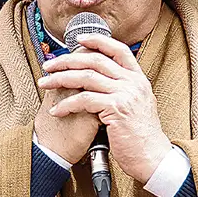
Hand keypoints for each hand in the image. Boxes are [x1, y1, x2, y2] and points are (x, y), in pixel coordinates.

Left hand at [38, 33, 172, 183]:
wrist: (152, 157)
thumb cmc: (140, 136)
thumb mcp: (137, 104)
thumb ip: (123, 89)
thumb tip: (101, 78)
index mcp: (138, 78)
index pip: (118, 49)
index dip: (97, 40)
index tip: (78, 39)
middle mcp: (133, 82)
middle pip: (95, 60)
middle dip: (67, 60)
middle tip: (49, 66)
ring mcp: (126, 94)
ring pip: (86, 77)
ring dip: (61, 79)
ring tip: (45, 84)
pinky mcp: (116, 109)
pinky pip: (84, 100)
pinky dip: (66, 104)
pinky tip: (57, 110)